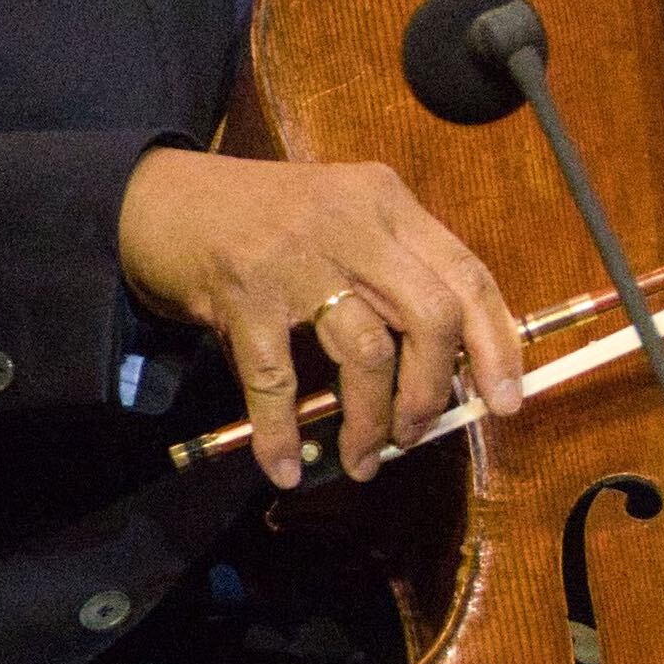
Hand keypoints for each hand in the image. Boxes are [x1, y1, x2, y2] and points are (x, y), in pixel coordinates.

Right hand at [118, 143, 520, 487]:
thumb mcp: (340, 225)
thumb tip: (446, 374)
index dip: (497, 344)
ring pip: (366, 352)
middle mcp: (350, 222)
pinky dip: (283, 432)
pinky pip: (277, 380)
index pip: (467, 275)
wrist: (155, 199)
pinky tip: (284, 464)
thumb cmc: (260, 224)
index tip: (508, 399)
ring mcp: (295, 256)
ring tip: (363, 458)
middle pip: (431, 316)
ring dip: (370, 421)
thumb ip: (392, 277)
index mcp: (386, 203)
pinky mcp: (241, 291)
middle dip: (433, 390)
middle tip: (419, 432)